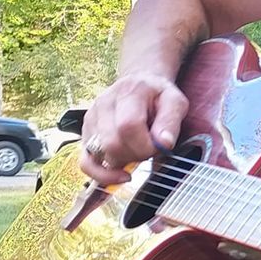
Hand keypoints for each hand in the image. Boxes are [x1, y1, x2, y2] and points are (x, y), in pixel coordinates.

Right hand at [79, 71, 187, 185]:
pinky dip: (101, 175)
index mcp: (128, 93)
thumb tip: (164, 144)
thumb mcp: (175, 102)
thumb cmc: (158, 96)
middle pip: (112, 144)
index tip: (158, 147)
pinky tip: (119, 176)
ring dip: (123, 162)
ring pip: (99, 155)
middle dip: (135, 155)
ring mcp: (91, 119)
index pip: (128, 126)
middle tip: (149, 150)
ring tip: (136, 151)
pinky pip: (85, 163)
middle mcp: (104, 104)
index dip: (145, 145)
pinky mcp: (86, 134)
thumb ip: (171, 122)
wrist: (139, 84)